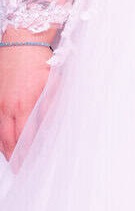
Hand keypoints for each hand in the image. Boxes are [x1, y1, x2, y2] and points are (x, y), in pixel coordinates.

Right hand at [0, 43, 51, 161]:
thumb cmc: (38, 59)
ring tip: (13, 161)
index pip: (25, 137)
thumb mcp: (52, 82)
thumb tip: (52, 124)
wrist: (21, 41)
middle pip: (9, 140)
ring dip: (6, 149)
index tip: (32, 164)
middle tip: (21, 169)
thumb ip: (51, 105)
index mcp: (25, 103)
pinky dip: (0, 135)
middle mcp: (8, 106)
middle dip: (14, 157)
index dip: (28, 153)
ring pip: (0, 133)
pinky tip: (5, 142)